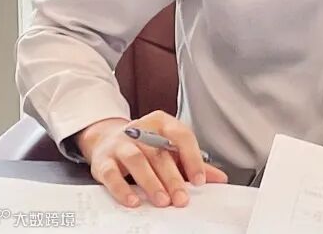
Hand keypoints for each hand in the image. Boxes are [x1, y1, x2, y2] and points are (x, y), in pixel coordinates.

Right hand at [75, 111, 227, 208]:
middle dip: (173, 178)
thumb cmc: (146, 145)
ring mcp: (120, 143)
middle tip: (182, 198)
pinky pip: (111, 174)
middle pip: (159, 152)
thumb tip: (219, 179)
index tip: (199, 180)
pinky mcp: (103, 160)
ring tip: (162, 201)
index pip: (181, 135)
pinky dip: (122, 189)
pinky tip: (134, 201)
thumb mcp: (169, 149)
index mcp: (161, 122)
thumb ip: (192, 163)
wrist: (108, 139)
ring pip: (137, 160)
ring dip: (151, 182)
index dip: (192, 157)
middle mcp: (141, 129)